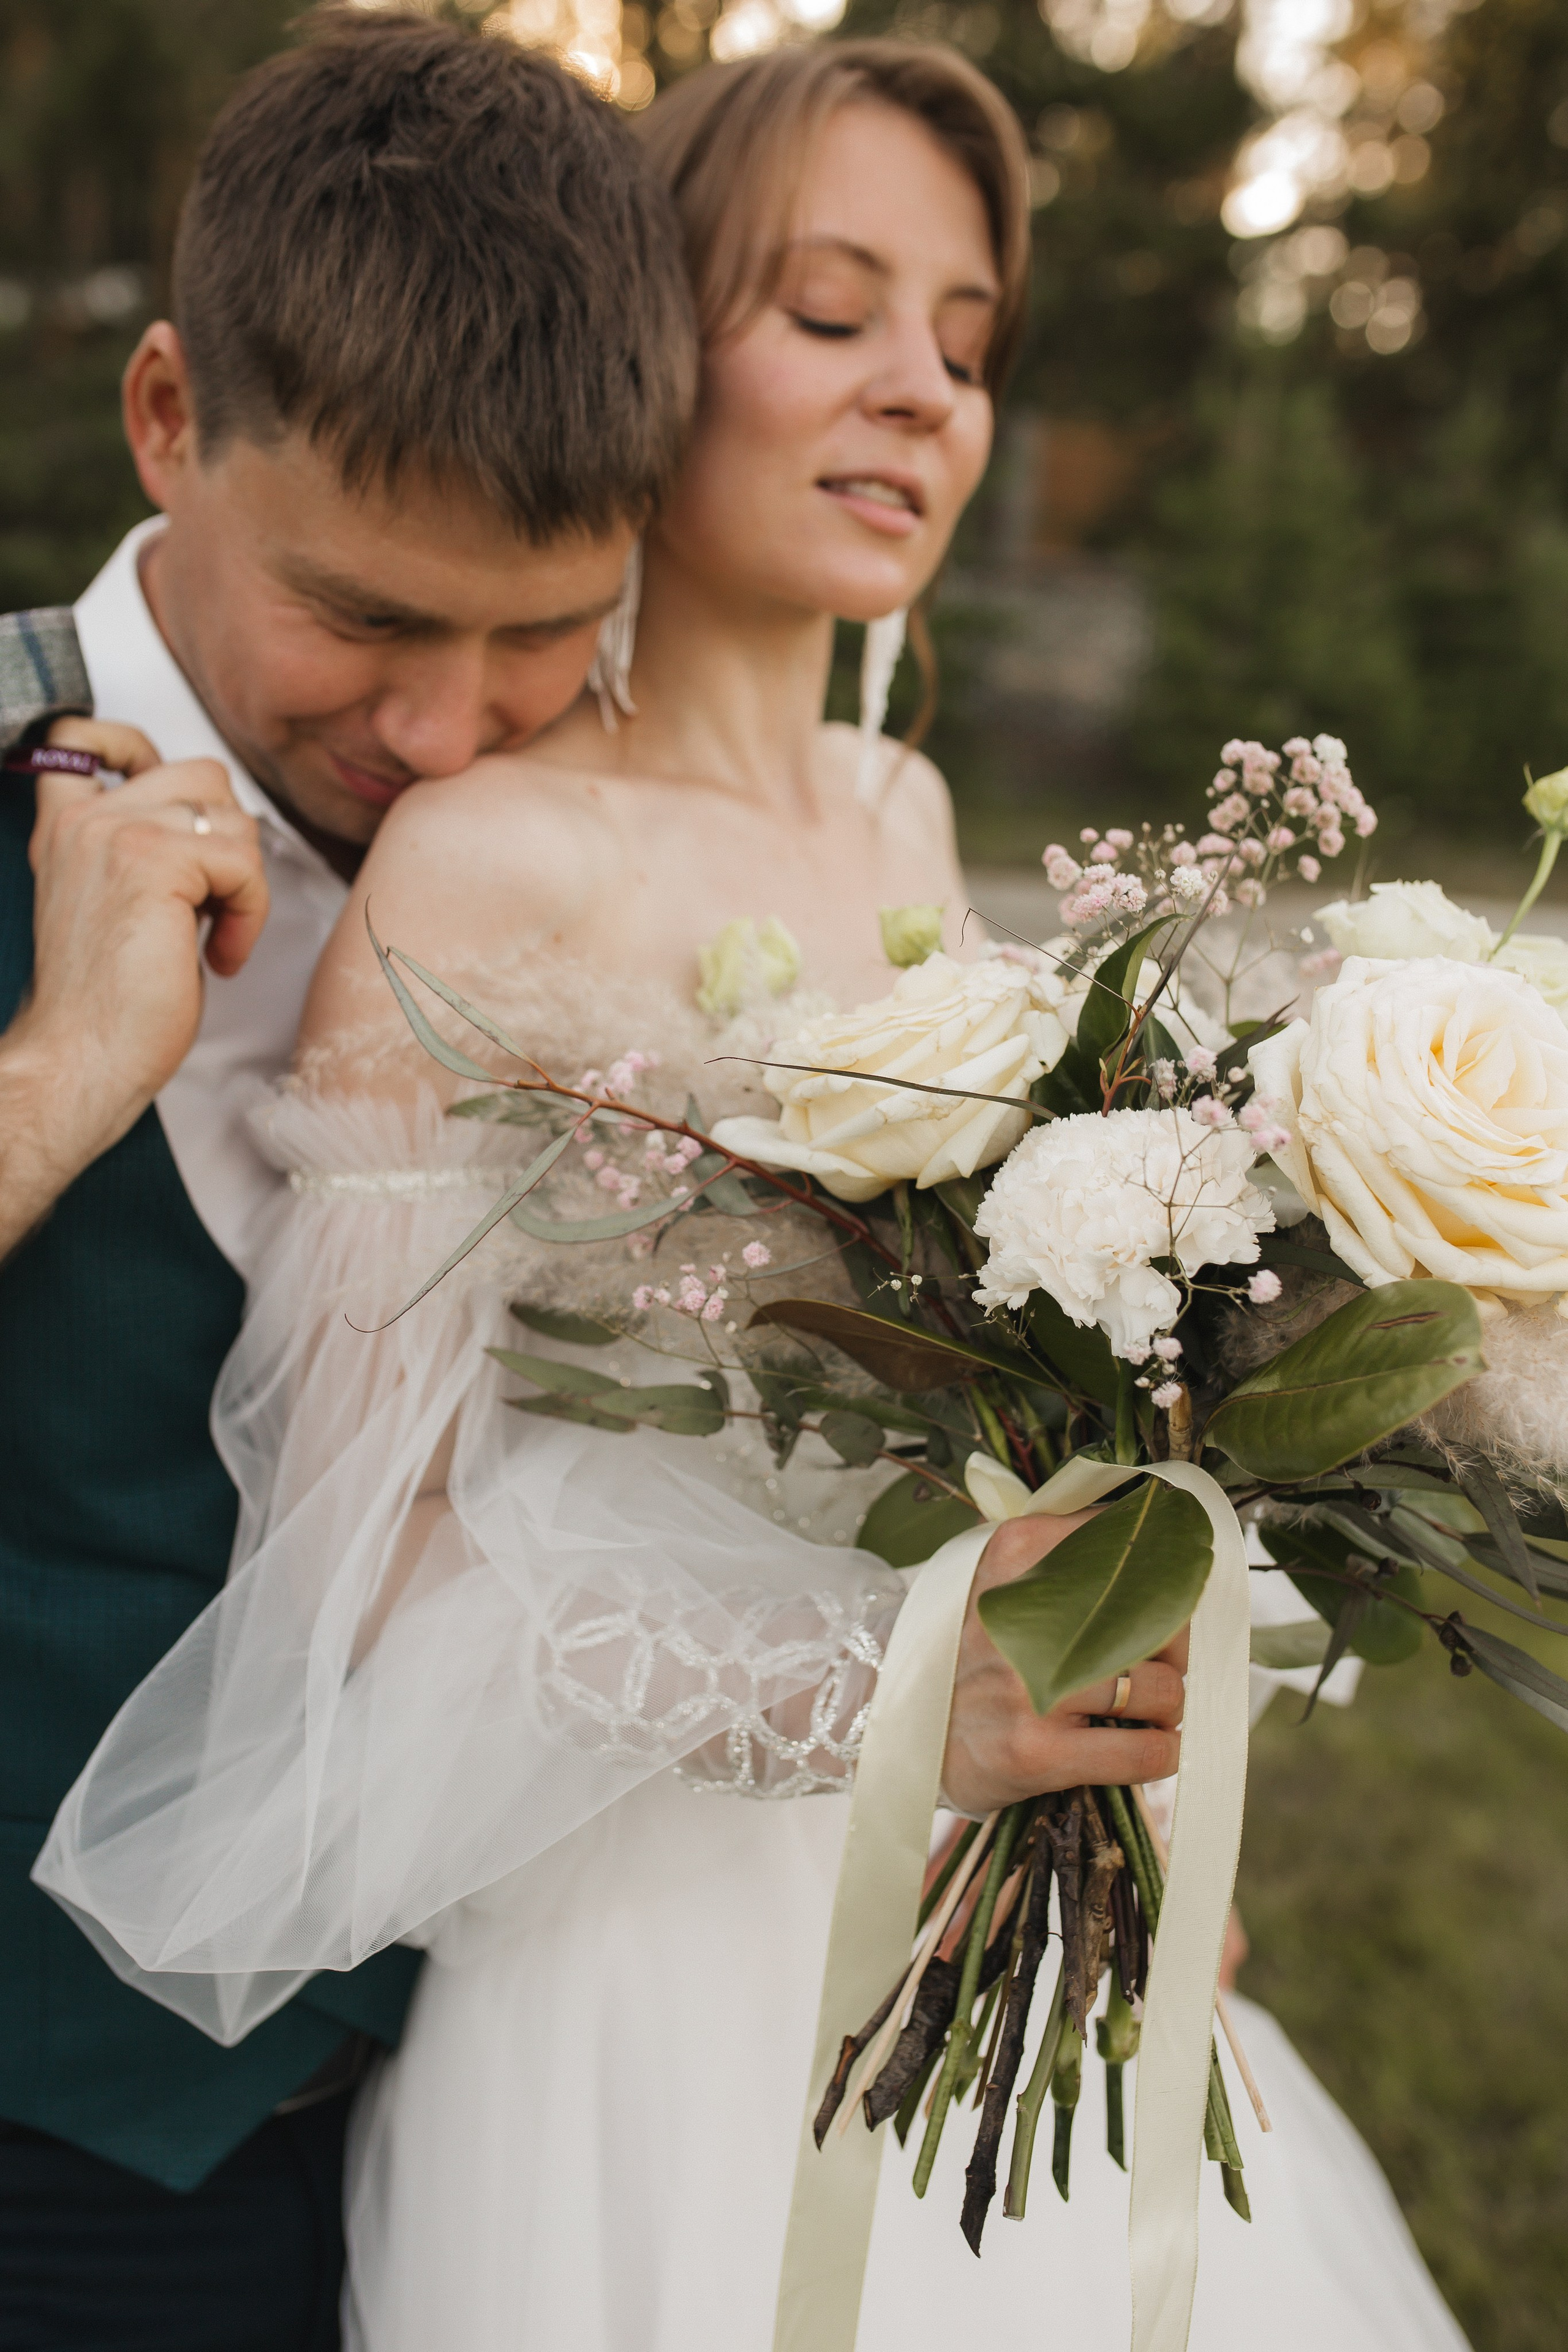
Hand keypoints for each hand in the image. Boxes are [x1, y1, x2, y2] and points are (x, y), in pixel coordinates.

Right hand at [0, 717, 267, 1258]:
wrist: (80, 1058)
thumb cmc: (108, 1003)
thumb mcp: (119, 903)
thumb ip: (146, 850)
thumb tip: (214, 825)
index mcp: (67, 825)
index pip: (92, 735)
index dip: (142, 752)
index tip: (177, 816)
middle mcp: (83, 817)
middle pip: (201, 773)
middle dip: (230, 838)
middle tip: (214, 904)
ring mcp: (114, 833)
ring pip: (232, 816)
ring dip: (244, 882)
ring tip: (216, 936)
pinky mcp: (151, 862)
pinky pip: (243, 862)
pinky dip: (250, 913)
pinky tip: (220, 956)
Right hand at [940, 1510, 1185, 1818]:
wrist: (910, 1731)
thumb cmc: (978, 1652)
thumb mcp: (1004, 1577)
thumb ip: (1071, 1547)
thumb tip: (1167, 1536)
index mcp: (1015, 1552)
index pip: (1129, 1542)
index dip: (1169, 1571)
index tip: (1172, 1592)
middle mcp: (1022, 1615)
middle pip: (1160, 1617)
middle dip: (1176, 1647)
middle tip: (1159, 1662)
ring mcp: (1029, 1685)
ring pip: (1161, 1688)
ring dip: (1168, 1704)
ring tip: (1144, 1708)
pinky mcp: (1035, 1750)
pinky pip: (1145, 1750)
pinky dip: (1162, 1751)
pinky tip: (1146, 1745)